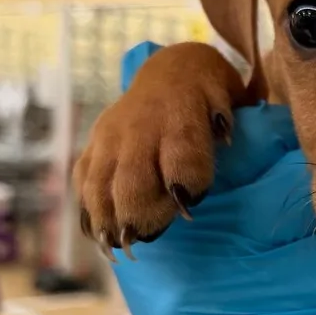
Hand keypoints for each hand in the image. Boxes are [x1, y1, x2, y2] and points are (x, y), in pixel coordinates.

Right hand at [73, 42, 243, 255]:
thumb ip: (227, 121)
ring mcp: (111, 135)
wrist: (171, 69)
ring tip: (119, 246)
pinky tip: (98, 232)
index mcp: (180, 115)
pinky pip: (83, 180)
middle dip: (140, 214)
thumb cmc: (208, 93)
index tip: (190, 205)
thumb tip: (232, 138)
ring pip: (100, 184)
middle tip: (148, 236)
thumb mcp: (227, 100)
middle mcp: (140, 127)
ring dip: (108, 219)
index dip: (187, 185)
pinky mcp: (94, 142)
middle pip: (133, 179)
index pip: (181, 156)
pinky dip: (89, 209)